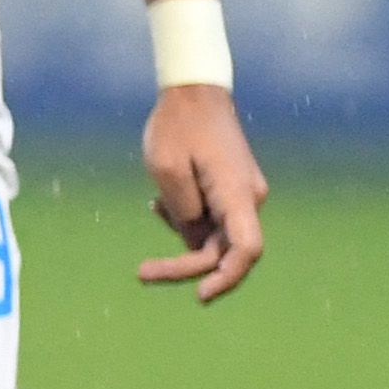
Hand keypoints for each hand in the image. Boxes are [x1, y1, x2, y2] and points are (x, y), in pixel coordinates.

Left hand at [138, 82, 266, 301]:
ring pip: (214, 237)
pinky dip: (186, 220)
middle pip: (224, 250)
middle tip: (142, 273)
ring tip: (155, 205)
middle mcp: (247, 199)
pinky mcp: (229, 192)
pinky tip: (161, 201)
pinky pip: (210, 221)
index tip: (198, 294)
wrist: (193, 93)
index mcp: (236, 194)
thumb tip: (192, 239)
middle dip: (185, 265)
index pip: (246, 249)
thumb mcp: (165, 169)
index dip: (227, 278)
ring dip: (182, 237)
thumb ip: (182, 210)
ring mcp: (240, 196)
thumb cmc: (176, 126)